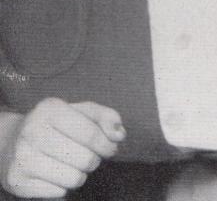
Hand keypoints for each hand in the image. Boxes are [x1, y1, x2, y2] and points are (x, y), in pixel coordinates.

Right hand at [0, 98, 124, 197]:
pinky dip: (63, 186)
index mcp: (50, 109)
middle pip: (86, 159)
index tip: (110, 147)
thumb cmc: (57, 125)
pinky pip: (59, 192)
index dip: (108, 145)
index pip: (93, 134)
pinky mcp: (17, 181)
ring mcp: (21, 157)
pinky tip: (54, 173)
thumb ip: (106, 117)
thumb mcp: (82, 112)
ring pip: (74, 179)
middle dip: (94, 160)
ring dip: (80, 174)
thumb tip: (119, 134)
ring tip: (71, 164)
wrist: (12, 142)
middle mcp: (32, 131)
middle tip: (88, 156)